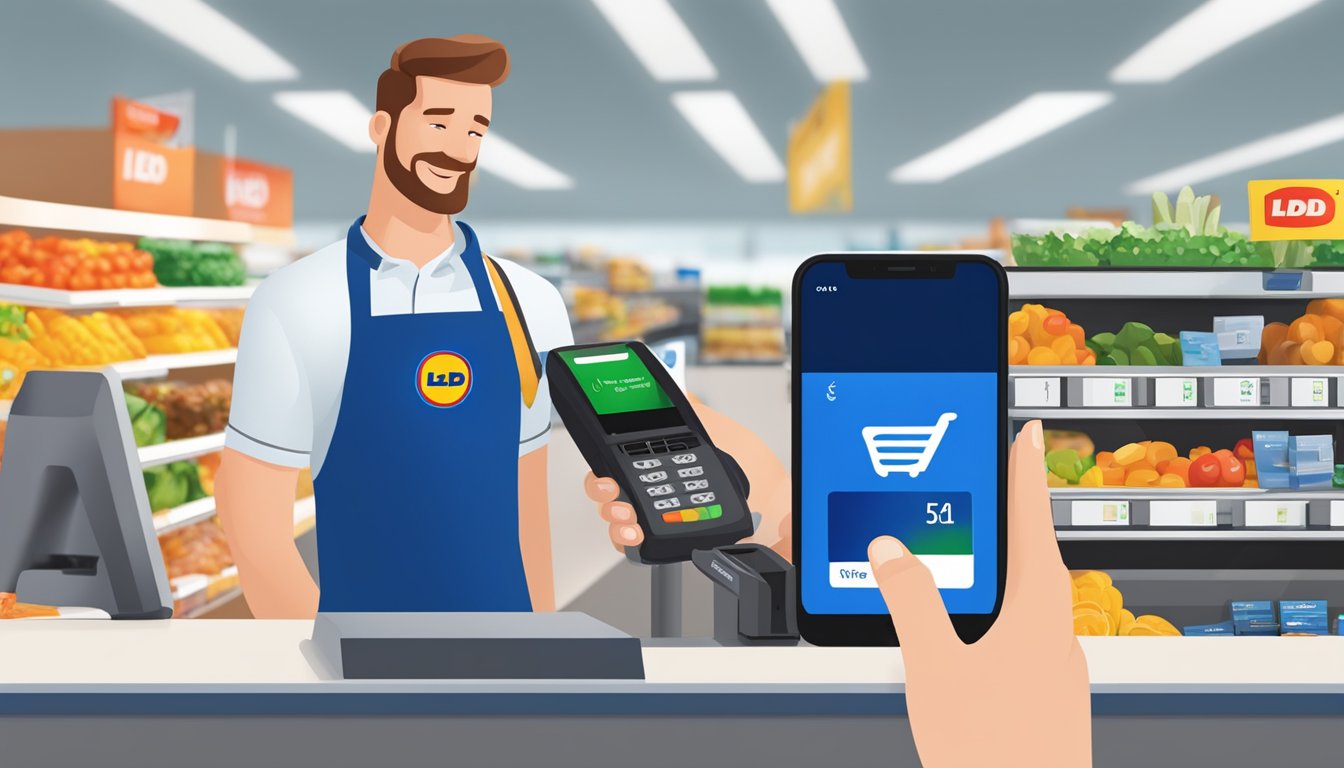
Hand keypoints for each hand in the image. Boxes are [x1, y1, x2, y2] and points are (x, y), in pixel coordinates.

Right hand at [585, 393, 792, 556]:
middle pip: (604, 492)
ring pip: (613, 518)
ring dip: (613, 517)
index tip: (606, 473)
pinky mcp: (658, 538)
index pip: (612, 462)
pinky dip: (626, 540)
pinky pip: (628, 543)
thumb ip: (688, 408)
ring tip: (630, 516)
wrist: (767, 496)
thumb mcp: (711, 430)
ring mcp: (650, 514)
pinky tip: (637, 533)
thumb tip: (673, 390)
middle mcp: (644, 488)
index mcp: (649, 459)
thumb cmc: (742, 465)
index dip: (602, 467)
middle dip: (601, 492)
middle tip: (615, 492)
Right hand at [868, 420, 1090, 766]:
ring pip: (1024, 605)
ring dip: (993, 578)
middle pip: (1031, 560)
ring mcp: (1055, 672)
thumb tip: (891, 551)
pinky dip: (991, 623)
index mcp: (1039, 613)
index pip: (1033, 523)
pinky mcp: (1046, 702)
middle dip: (1000, 525)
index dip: (1024, 473)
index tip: (1024, 432)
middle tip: (976, 491)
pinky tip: (961, 643)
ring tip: (951, 567)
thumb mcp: (935, 669)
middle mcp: (1057, 637)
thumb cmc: (994, 756)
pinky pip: (1019, 642)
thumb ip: (911, 602)